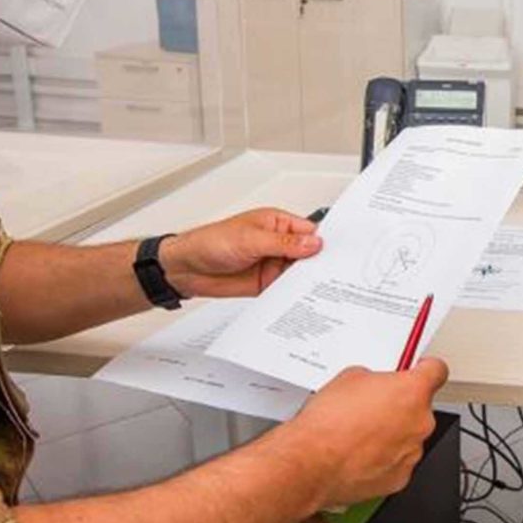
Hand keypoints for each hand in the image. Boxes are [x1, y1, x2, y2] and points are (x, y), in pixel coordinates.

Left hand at [161, 209, 322, 298]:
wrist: (186, 268)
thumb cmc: (210, 242)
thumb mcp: (250, 239)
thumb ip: (284, 243)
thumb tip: (313, 243)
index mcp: (277, 223)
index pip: (309, 231)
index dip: (323, 242)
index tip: (336, 254)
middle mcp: (278, 243)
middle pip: (308, 254)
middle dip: (319, 263)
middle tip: (333, 274)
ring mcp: (272, 264)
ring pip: (299, 274)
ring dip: (307, 281)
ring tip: (319, 289)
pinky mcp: (266, 284)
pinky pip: (286, 290)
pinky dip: (293, 295)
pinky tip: (300, 299)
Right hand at [279, 359, 450, 506]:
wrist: (313, 462)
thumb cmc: (328, 423)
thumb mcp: (349, 378)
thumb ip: (374, 379)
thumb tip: (373, 386)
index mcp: (412, 392)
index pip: (436, 371)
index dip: (426, 368)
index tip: (420, 369)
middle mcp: (420, 423)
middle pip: (419, 408)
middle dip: (400, 406)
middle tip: (372, 408)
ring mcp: (412, 453)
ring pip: (408, 437)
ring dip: (391, 434)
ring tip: (359, 434)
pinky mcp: (400, 478)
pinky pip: (398, 462)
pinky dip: (384, 458)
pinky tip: (360, 454)